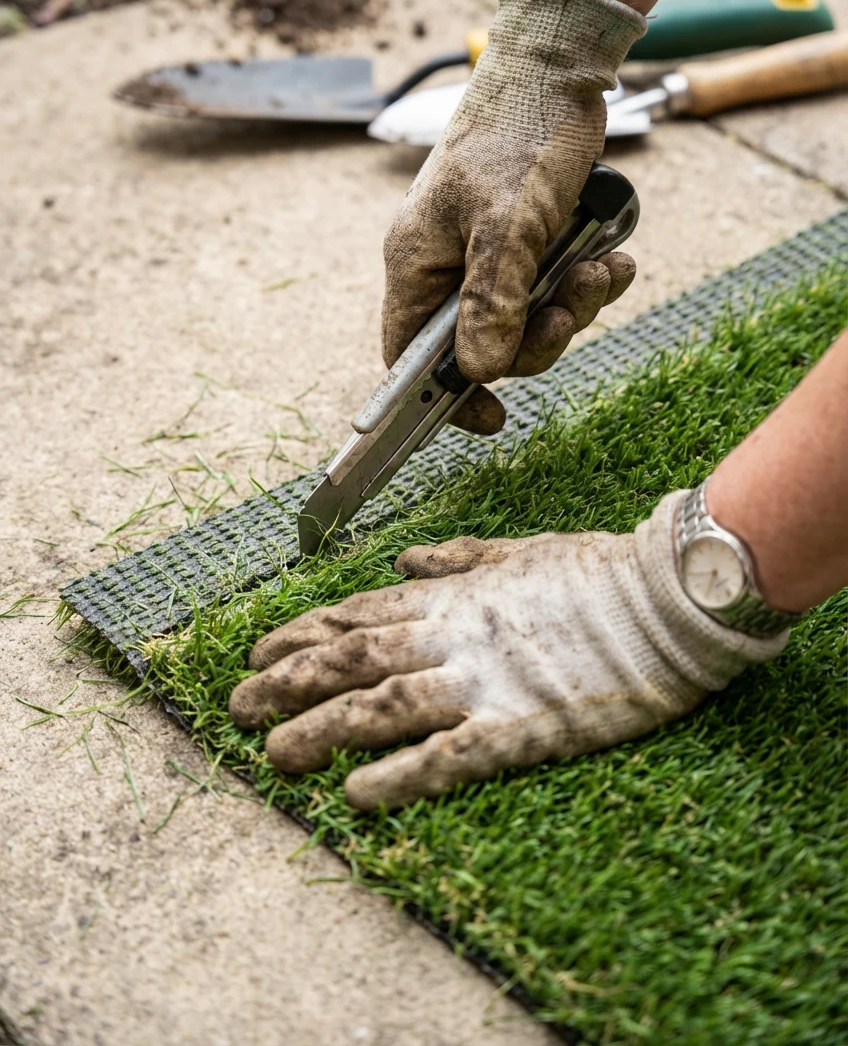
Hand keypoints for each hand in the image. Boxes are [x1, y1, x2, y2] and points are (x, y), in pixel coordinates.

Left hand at [229, 494, 787, 809]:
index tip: (257, 650)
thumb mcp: (518, 549)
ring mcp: (483, 681)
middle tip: (235, 706)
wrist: (666, 598)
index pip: (357, 615)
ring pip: (379, 705)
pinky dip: (399, 775)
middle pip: (349, 658)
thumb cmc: (597, 571)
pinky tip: (357, 796)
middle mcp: (453, 636)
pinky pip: (447, 756)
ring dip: (319, 729)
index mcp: (453, 597)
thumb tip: (403, 563)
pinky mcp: (521, 727)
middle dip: (285, 681)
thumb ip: (455, 557)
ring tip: (271, 755)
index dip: (300, 633)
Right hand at [381, 0, 645, 434]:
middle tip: (569, 310)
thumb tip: (481, 372)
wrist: (559, 69)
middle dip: (536, 338)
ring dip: (571, 307)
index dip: (442, 395)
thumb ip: (492, 302)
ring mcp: (487, 254)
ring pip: (527, 319)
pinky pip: (554, 288)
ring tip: (601, 269)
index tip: (491, 416)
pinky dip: (587, 282)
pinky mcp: (528, 241)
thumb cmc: (518, 136)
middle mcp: (447, 264)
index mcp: (417, 262)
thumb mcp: (508, 225)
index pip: (408, 355)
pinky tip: (613, 258)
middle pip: (482, 345)